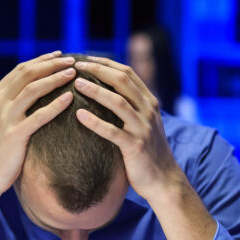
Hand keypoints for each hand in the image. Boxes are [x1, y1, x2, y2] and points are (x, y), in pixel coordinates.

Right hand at [0, 50, 76, 194]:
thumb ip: (11, 104)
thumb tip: (32, 92)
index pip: (20, 69)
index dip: (41, 60)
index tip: (59, 55)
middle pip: (28, 74)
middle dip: (51, 64)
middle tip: (71, 60)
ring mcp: (5, 117)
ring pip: (33, 89)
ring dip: (55, 78)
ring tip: (73, 74)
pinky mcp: (15, 134)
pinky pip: (39, 116)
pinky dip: (56, 104)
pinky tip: (70, 98)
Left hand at [74, 56, 216, 239]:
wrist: (163, 180)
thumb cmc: (147, 151)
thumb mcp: (142, 123)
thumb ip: (130, 105)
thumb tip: (106, 89)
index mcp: (149, 101)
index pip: (127, 73)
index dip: (105, 63)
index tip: (84, 59)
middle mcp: (148, 110)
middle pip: (123, 81)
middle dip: (98, 70)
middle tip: (76, 66)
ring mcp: (143, 128)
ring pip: (118, 102)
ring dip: (96, 91)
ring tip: (76, 84)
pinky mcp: (135, 147)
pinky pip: (112, 132)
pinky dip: (95, 122)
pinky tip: (79, 115)